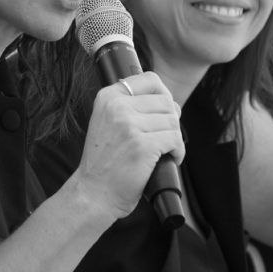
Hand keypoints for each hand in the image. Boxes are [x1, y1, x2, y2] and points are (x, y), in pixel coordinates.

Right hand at [75, 72, 183, 218]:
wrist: (94, 192)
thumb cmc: (104, 161)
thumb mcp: (107, 122)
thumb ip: (129, 106)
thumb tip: (170, 101)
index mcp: (107, 97)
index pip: (150, 79)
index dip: (164, 95)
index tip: (163, 112)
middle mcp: (117, 106)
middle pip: (166, 101)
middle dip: (171, 120)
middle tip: (163, 137)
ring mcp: (129, 125)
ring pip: (172, 121)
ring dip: (174, 138)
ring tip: (165, 150)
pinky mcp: (142, 145)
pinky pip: (175, 139)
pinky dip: (178, 151)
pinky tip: (169, 159)